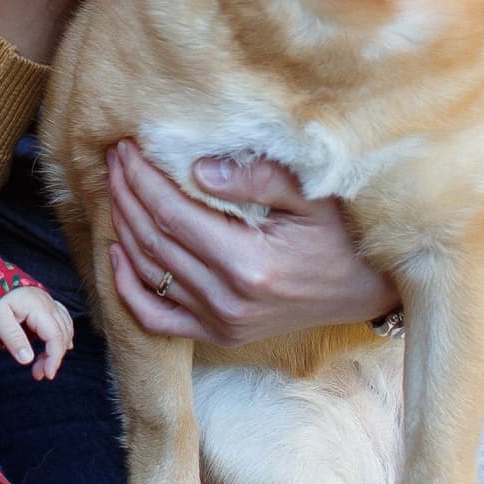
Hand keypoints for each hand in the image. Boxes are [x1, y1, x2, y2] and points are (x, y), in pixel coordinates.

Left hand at [0, 286, 74, 379]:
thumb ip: (13, 339)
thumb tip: (27, 360)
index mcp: (38, 307)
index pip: (55, 336)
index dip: (54, 357)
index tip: (46, 375)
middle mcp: (47, 303)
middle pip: (62, 335)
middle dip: (53, 357)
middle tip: (38, 374)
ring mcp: (48, 302)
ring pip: (64, 328)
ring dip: (57, 348)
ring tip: (41, 364)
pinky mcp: (44, 304)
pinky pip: (62, 320)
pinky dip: (62, 335)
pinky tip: (60, 345)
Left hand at [104, 141, 398, 344]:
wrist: (371, 288)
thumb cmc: (344, 233)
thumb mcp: (313, 194)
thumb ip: (258, 178)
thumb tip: (198, 169)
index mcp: (248, 263)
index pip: (171, 215)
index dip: (141, 180)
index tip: (125, 149)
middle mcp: (228, 300)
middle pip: (153, 241)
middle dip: (125, 195)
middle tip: (113, 160)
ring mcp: (223, 323)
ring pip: (149, 274)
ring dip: (123, 230)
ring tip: (114, 190)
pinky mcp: (221, 334)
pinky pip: (158, 319)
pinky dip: (129, 289)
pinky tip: (116, 255)